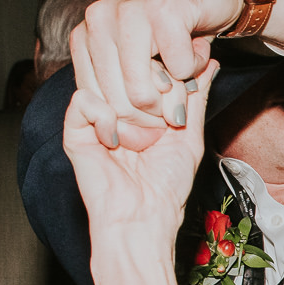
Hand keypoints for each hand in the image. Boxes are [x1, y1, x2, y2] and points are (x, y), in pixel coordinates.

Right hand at [65, 39, 216, 264]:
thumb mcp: (190, 137)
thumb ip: (196, 98)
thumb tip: (208, 62)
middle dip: (155, 91)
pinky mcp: (75, 133)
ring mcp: (96, 119)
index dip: (170, 72)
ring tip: (141, 138)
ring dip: (130, 105)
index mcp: (145, 107)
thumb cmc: (166, 189)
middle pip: (130, 66)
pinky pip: (83, 99)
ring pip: (106, 79)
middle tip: (165, 121)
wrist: (143, 221)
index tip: (183, 95)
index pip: (152, 63)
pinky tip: (115, 141)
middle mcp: (120, 108)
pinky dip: (102, 116)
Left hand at [73, 0, 241, 145]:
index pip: (95, 103)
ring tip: (182, 71)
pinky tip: (195, 45)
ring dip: (173, 95)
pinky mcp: (164, 11)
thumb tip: (110, 136)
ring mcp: (129, 12)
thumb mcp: (134, 63)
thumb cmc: (170, 31)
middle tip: (173, 101)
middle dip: (151, 116)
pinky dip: (195, 67)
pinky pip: (179, 70)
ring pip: (143, 93)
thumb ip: (117, 92)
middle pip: (119, 104)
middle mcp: (98, 20)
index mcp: (84, 35)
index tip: (150, 117)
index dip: (126, 122)